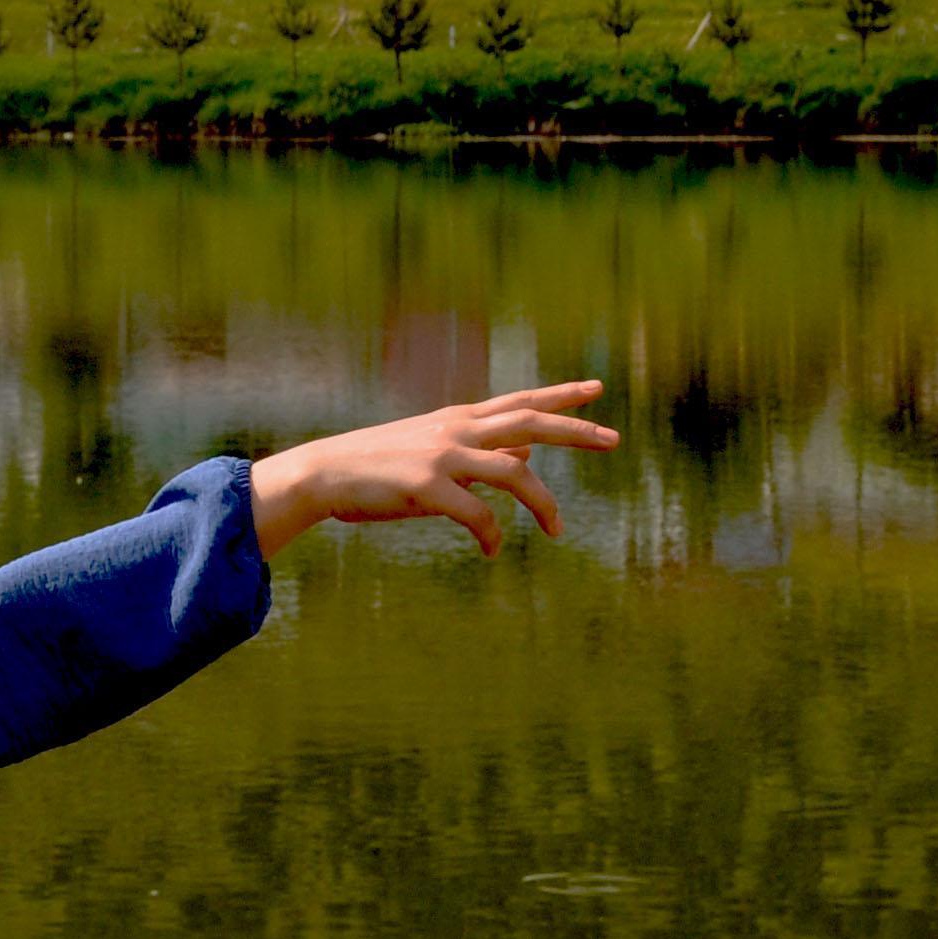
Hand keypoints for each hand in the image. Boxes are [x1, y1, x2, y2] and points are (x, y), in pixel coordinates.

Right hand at [250, 381, 615, 558]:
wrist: (322, 474)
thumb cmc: (376, 468)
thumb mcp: (432, 452)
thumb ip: (480, 453)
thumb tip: (527, 458)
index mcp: (457, 418)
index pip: (519, 401)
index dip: (560, 395)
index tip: (595, 388)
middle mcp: (456, 429)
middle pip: (530, 423)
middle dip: (576, 430)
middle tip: (614, 439)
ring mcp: (443, 455)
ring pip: (515, 473)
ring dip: (544, 503)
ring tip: (558, 530)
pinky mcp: (427, 486)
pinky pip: (478, 515)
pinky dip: (491, 535)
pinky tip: (491, 550)